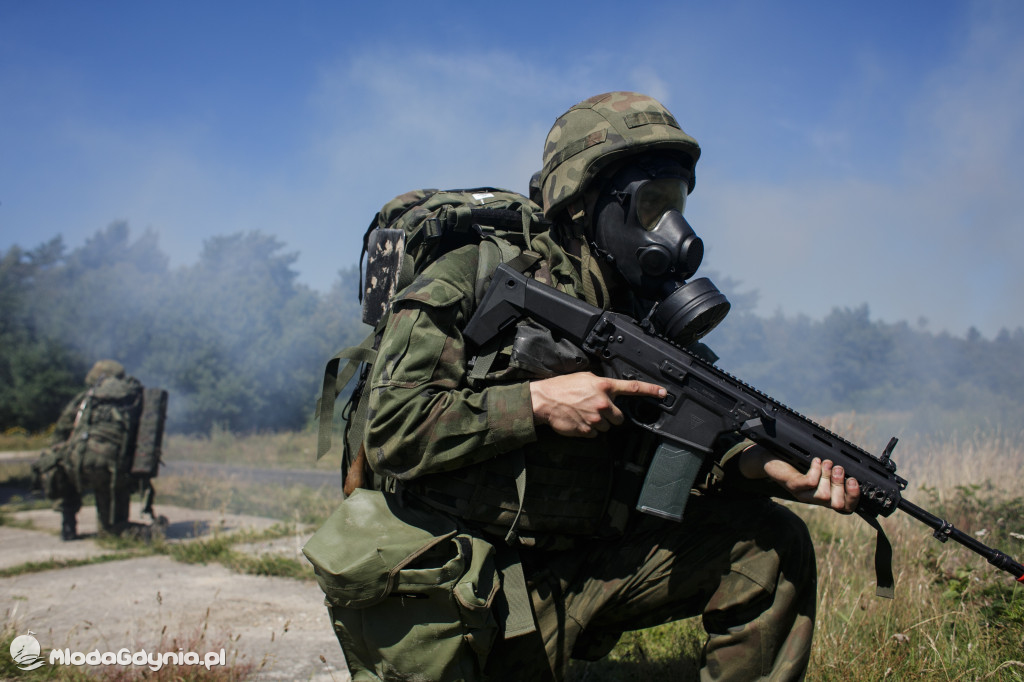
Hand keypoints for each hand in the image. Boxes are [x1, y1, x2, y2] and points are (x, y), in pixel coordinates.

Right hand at [530, 371, 665, 437]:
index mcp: (604, 387)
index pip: (632, 388)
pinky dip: (589, 430)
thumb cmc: (563, 387)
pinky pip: (595, 434)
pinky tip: (579, 421)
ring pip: (607, 427)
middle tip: (596, 410)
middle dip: (611, 416)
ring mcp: (596, 419)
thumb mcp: (585, 377)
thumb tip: (610, 389)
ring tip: (584, 414)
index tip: (663, 393)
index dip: (650, 390)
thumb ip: (601, 383)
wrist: (544, 400)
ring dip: (599, 423)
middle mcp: (603, 403)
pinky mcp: (587, 431)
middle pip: (620, 418)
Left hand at [738, 445, 859, 512]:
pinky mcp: (793, 485)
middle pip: (837, 504)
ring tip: (827, 463)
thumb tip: (852, 467)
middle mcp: (814, 498)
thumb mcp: (818, 468)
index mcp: (823, 495)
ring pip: (824, 495)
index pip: (845, 507)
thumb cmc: (795, 462)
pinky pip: (809, 483)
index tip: (854, 480)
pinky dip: (816, 470)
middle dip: (842, 486)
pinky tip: (815, 461)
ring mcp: (802, 494)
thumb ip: (833, 472)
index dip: (853, 497)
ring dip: (828, 476)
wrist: (769, 459)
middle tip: (840, 469)